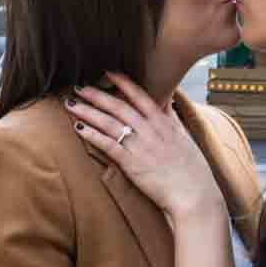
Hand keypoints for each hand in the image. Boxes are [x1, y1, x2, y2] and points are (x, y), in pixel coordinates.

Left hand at [65, 75, 223, 221]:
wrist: (194, 194)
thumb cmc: (191, 167)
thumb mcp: (183, 135)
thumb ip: (170, 116)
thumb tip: (166, 98)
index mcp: (163, 122)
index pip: (139, 96)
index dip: (121, 82)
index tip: (107, 72)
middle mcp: (150, 129)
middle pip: (118, 107)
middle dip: (96, 95)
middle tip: (79, 86)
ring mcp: (140, 145)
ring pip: (108, 123)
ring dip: (88, 112)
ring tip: (71, 104)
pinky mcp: (131, 163)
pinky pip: (107, 145)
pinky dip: (92, 135)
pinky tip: (79, 127)